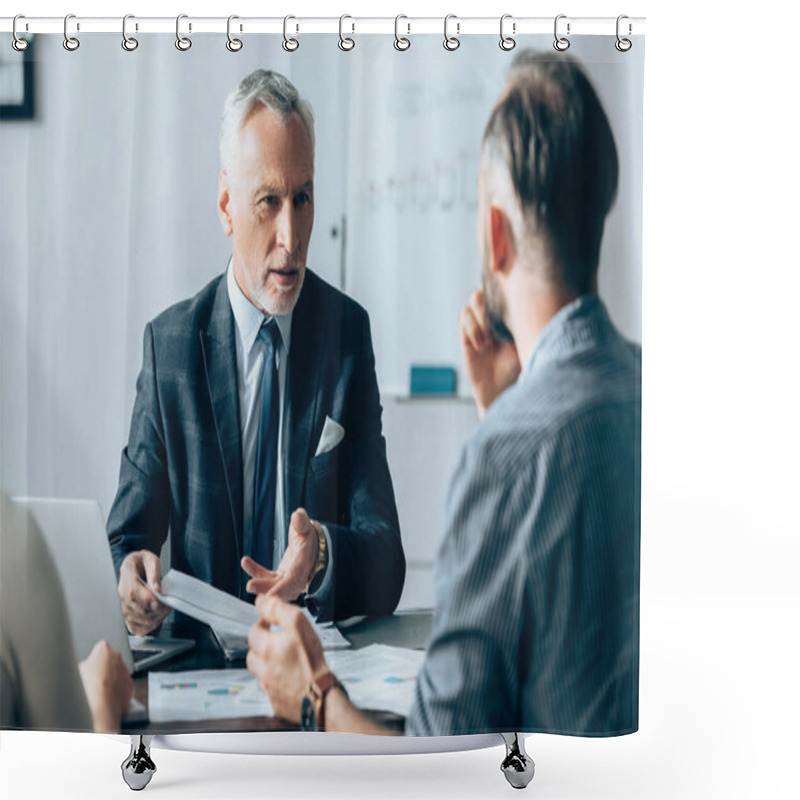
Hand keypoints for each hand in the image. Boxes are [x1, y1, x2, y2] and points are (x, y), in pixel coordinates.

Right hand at [78, 640, 133, 732]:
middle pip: (110, 659)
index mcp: (103, 648)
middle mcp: (118, 656)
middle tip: (95, 679)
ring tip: (100, 690)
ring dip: (111, 678)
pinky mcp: (130, 683)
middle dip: (104, 667)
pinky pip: (123, 684)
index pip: (100, 649)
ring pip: (117, 672)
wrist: (101, 705)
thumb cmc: (88, 687)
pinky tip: (107, 696)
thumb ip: (85, 663)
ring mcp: (126, 669)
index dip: (94, 659)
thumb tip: (86, 665)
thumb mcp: (78, 670)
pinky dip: (117, 689)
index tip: (91, 667)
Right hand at [118, 550, 170, 634]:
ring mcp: (123, 610)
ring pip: (143, 622)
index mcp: (129, 584)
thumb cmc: (140, 562)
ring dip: (157, 618)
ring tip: (163, 609)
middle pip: (146, 613)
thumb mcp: (150, 560)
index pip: (146, 600)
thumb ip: (154, 573)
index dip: (160, 604)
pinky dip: (149, 626)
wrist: (131, 565)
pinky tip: (155, 617)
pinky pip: (137, 629)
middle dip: (162, 611)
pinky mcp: (125, 617)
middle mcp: (123, 599)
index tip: (169, 602)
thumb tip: (157, 589)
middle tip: (170, 605)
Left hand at [242, 508, 318, 600]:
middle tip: (251, 586)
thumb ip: (302, 521)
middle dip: (266, 589)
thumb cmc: (308, 536)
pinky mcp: (278, 577)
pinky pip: (265, 577)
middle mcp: (296, 575)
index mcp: (304, 564)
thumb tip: (297, 516)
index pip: (294, 579)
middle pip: (282, 588)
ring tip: (249, 584)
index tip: (271, 595)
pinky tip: (246, 562)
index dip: (283, 588)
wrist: (309, 544)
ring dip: (260, 586)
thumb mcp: (306, 526)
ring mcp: (286, 578)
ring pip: (273, 586)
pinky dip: (255, 572)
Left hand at [247, 594, 326, 723]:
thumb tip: (261, 601)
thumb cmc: (311, 661)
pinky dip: (275, 681)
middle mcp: (263, 669)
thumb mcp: (298, 624)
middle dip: (261, 644)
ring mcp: (268, 687)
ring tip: (282, 659)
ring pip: (260, 672)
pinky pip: (269, 689)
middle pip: (252, 653)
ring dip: (266, 663)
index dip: (262, 623)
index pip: (253, 631)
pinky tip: (288, 678)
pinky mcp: (276, 702)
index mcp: (266, 648)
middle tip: (276, 640)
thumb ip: (278, 610)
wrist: (320, 696)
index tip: (270, 623)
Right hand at [459, 288, 520, 416]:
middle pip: (487, 288)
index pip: (505, 286)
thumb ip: (525, 320)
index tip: (509, 303)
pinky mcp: (466, 332)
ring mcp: (479, 322)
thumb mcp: (527, 341)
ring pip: (473, 299)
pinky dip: (472, 328)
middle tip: (498, 327)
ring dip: (482, 318)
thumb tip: (530, 301)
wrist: (500, 389)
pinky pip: (464, 316)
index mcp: (512, 311)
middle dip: (491, 305)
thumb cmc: (519, 366)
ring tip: (489, 341)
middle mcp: (494, 313)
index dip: (503, 285)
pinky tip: (481, 346)